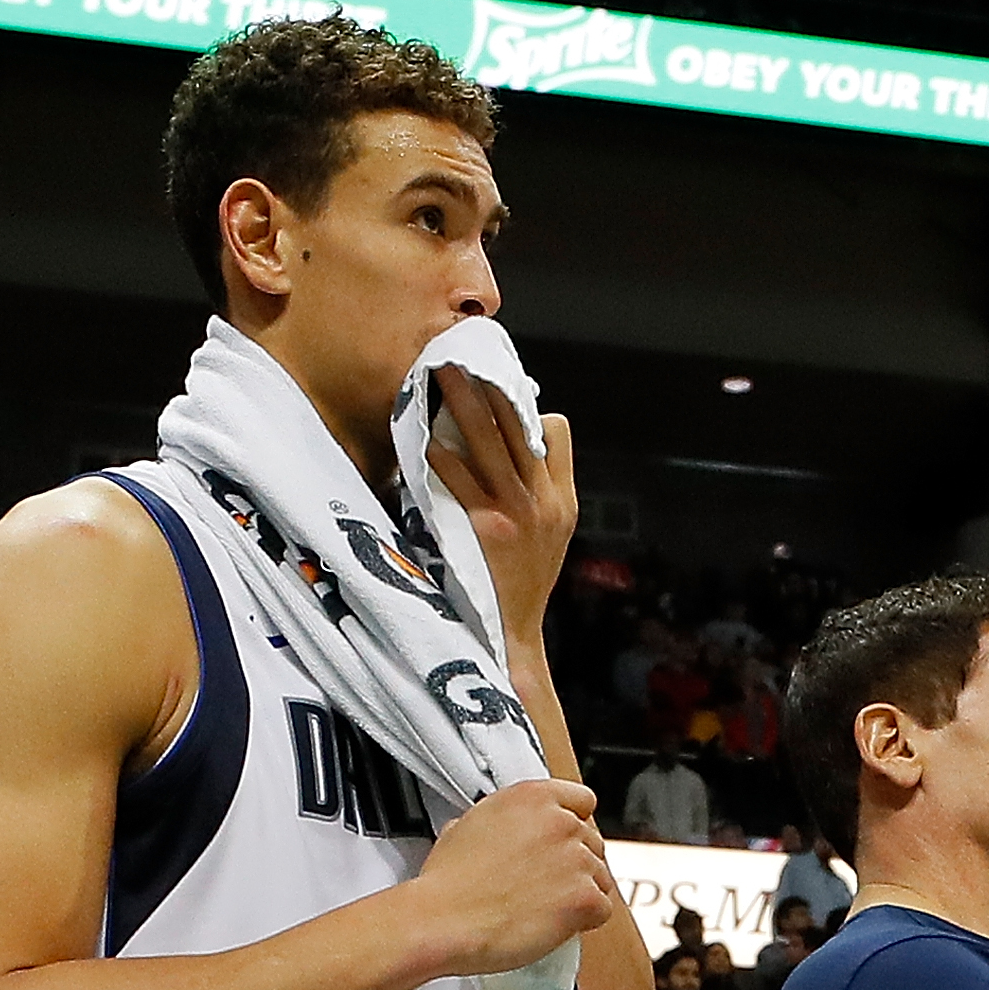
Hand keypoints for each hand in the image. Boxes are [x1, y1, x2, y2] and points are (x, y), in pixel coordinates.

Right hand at [410, 777, 620, 977]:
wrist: (442, 920)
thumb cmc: (449, 883)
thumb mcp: (465, 825)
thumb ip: (499, 819)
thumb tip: (500, 831)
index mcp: (532, 798)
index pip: (582, 801)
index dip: (573, 825)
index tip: (563, 843)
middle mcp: (560, 823)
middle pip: (593, 843)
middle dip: (575, 866)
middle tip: (545, 885)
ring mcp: (576, 859)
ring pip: (602, 878)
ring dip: (580, 894)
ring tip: (542, 907)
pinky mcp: (585, 897)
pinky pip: (603, 910)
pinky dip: (585, 922)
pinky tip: (553, 924)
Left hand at [424, 370, 576, 648]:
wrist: (514, 634)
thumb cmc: (525, 583)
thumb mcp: (554, 534)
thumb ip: (545, 488)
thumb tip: (526, 440)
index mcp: (563, 499)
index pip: (554, 433)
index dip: (523, 402)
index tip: (496, 377)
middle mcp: (544, 501)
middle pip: (519, 427)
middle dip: (488, 387)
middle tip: (458, 355)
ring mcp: (517, 514)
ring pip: (490, 443)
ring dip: (462, 405)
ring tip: (438, 376)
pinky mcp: (487, 529)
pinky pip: (461, 480)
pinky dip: (443, 456)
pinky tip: (425, 438)